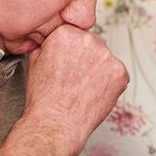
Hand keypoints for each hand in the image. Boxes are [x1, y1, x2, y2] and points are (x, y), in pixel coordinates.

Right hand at [25, 24, 128, 153]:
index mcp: (66, 33)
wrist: (56, 122)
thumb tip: (52, 43)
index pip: (75, 33)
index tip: (69, 61)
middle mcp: (88, 40)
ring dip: (99, 70)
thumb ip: (48, 46)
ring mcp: (106, 56)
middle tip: (76, 77)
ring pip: (106, 59)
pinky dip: (110, 83)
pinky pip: (118, 74)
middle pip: (92, 44)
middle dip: (87, 58)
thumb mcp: (35, 62)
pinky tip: (94, 93)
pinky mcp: (120, 73)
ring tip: (83, 87)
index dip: (71, 50)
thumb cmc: (44, 98)